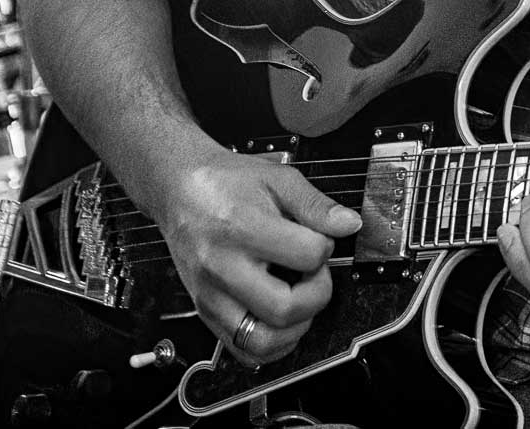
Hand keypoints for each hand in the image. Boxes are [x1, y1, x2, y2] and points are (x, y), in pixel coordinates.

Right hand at [151, 145, 360, 365]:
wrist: (181, 190)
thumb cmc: (226, 182)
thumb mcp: (278, 178)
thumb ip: (316, 204)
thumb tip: (349, 224)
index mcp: (243, 229)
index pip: (306, 256)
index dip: (326, 247)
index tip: (321, 239)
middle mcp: (223, 268)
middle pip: (285, 308)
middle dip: (317, 293)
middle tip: (313, 272)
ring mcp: (211, 295)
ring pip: (262, 342)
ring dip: (295, 326)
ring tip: (299, 296)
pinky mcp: (205, 312)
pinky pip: (243, 351)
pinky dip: (271, 344)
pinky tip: (282, 318)